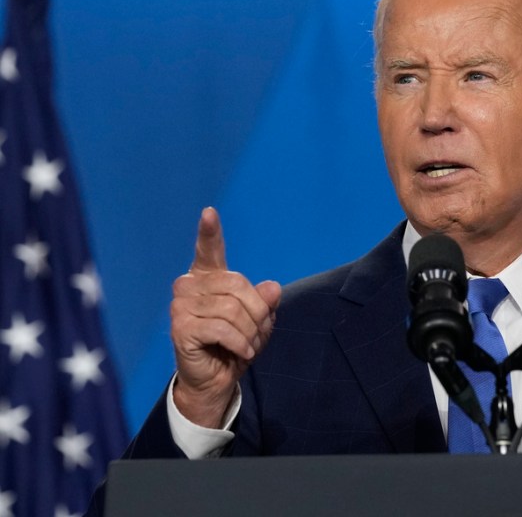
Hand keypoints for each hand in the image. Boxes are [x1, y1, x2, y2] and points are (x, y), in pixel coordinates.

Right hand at [170, 207, 280, 427]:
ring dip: (250, 332)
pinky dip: (241, 343)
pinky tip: (242, 352)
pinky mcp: (180, 328)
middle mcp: (189, 286)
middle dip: (257, 312)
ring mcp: (180, 306)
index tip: (209, 212)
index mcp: (207, 277)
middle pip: (237, 285)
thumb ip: (265, 302)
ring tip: (248, 345)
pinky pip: (222, 329)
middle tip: (258, 333)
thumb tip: (271, 288)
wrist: (217, 380)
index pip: (209, 249)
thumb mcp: (259, 321)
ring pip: (232, 310)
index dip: (209, 232)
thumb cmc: (236, 344)